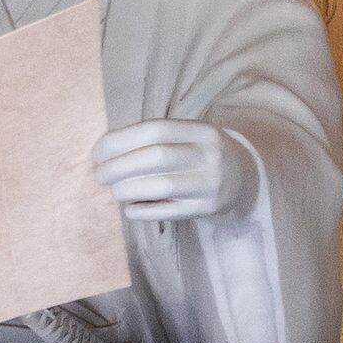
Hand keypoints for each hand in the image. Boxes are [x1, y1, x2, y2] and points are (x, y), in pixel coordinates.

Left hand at [92, 119, 257, 224]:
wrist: (245, 180)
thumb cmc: (201, 156)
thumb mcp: (188, 138)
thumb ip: (155, 140)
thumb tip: (105, 152)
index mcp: (201, 131)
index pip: (155, 130)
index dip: (120, 140)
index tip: (97, 152)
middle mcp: (209, 155)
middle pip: (156, 157)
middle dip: (119, 166)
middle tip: (100, 175)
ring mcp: (210, 184)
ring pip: (161, 186)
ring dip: (128, 189)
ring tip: (113, 191)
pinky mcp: (207, 209)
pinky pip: (169, 212)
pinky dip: (143, 211)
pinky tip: (129, 209)